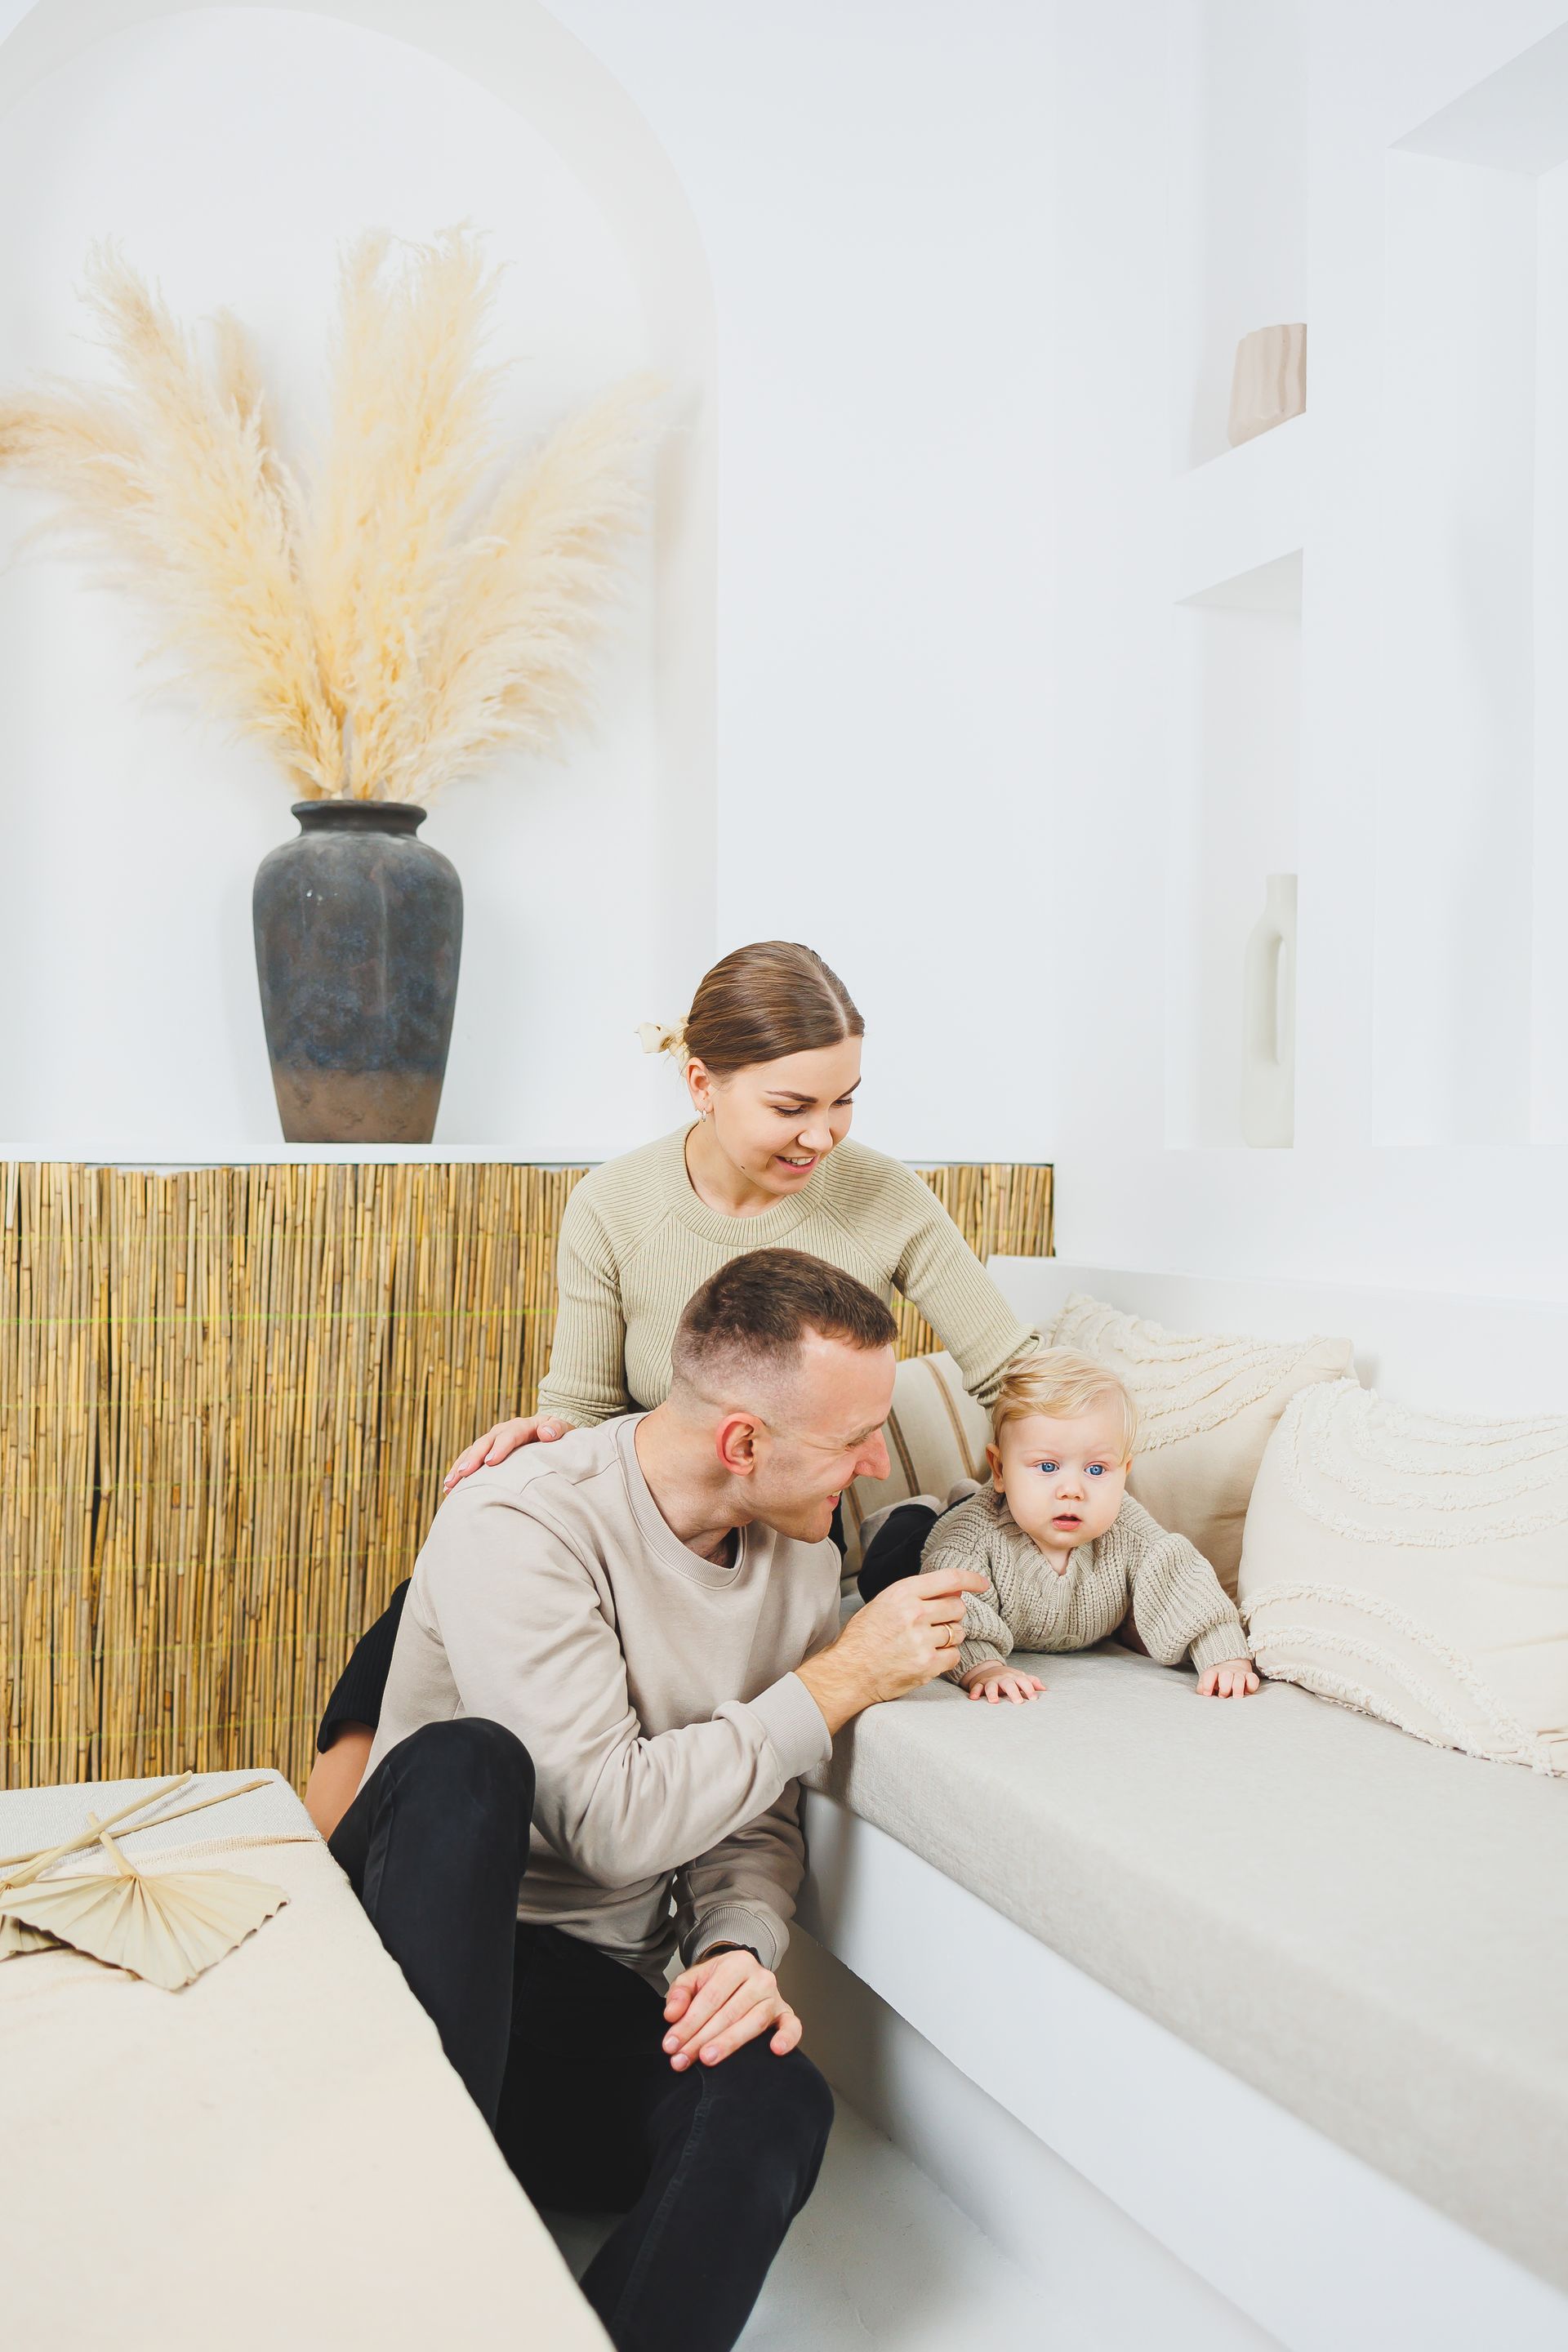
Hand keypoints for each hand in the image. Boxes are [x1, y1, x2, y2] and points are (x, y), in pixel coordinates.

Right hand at [442, 1413, 568, 1492]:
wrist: (549, 1429)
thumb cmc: (556, 1432)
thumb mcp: (562, 1427)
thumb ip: (557, 1429)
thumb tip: (545, 1434)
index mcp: (521, 1426)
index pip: (510, 1435)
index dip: (500, 1447)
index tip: (491, 1462)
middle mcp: (502, 1431)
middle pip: (485, 1442)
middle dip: (474, 1458)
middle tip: (464, 1474)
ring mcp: (492, 1441)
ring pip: (472, 1452)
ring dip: (460, 1467)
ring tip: (449, 1484)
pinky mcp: (486, 1451)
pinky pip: (469, 1460)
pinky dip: (458, 1472)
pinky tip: (449, 1489)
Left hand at [661, 1948, 801, 2070]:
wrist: (740, 1976)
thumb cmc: (716, 1982)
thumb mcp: (694, 1979)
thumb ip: (679, 1994)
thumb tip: (672, 2015)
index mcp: (736, 1964)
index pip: (710, 1997)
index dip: (689, 2023)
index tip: (672, 2044)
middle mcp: (760, 1978)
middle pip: (729, 2012)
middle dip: (702, 2038)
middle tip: (683, 2058)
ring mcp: (775, 1997)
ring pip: (754, 2022)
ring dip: (729, 2043)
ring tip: (708, 2059)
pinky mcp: (786, 2013)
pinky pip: (792, 2026)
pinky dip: (788, 2038)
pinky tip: (775, 2050)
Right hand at [796, 1564, 990, 1733]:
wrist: (849, 1672)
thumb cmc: (864, 1637)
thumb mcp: (884, 1604)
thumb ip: (918, 1595)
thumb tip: (956, 1590)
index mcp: (902, 1593)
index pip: (949, 1579)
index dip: (971, 1580)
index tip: (982, 1584)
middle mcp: (914, 1613)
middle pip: (958, 1607)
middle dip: (952, 1615)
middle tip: (935, 1624)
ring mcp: (922, 1640)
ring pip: (958, 1632)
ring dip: (949, 1637)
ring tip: (927, 1642)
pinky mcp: (927, 1664)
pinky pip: (954, 1655)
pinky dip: (946, 1657)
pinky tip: (928, 1657)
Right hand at [960, 1663, 1043, 1704]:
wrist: (988, 1669)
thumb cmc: (1008, 1678)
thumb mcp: (1020, 1677)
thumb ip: (1032, 1682)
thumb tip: (1044, 1689)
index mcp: (1014, 1677)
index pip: (1023, 1682)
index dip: (1029, 1689)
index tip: (1034, 1698)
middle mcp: (1003, 1678)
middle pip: (1008, 1684)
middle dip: (1013, 1692)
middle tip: (1018, 1702)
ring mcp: (991, 1681)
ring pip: (991, 1685)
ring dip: (992, 1692)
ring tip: (994, 1701)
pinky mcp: (979, 1684)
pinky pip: (976, 1687)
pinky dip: (974, 1692)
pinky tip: (973, 1698)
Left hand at [1197, 1657, 1259, 1697]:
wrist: (1230, 1669)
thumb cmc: (1217, 1681)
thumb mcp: (1206, 1683)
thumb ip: (1202, 1688)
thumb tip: (1203, 1693)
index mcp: (1214, 1673)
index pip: (1210, 1675)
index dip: (1207, 1684)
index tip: (1207, 1694)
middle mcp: (1227, 1672)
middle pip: (1226, 1675)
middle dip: (1224, 1687)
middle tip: (1222, 1696)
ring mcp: (1239, 1674)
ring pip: (1240, 1677)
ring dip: (1238, 1688)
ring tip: (1236, 1697)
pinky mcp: (1249, 1677)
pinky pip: (1253, 1679)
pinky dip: (1252, 1686)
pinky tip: (1247, 1692)